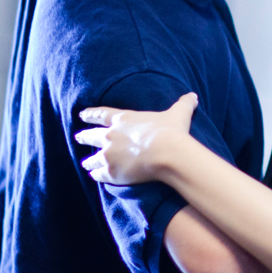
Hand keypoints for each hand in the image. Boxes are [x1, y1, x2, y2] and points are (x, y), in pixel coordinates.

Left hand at [75, 93, 197, 184]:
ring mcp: (109, 154)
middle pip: (92, 136)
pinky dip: (96, 175)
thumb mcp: (178, 113)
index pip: (102, 114)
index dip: (91, 114)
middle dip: (84, 136)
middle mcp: (111, 136)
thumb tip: (193, 96)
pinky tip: (94, 176)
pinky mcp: (111, 172)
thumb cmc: (171, 131)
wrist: (166, 152)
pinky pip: (99, 174)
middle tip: (78, 137)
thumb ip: (184, 104)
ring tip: (85, 164)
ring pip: (93, 158)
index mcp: (123, 119)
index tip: (82, 114)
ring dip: (89, 161)